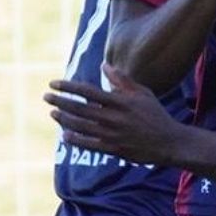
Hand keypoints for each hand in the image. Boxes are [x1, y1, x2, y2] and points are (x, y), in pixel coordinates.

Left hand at [45, 64, 186, 164]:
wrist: (169, 142)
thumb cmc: (155, 115)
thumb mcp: (142, 93)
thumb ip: (122, 80)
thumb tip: (104, 66)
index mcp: (120, 102)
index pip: (88, 92)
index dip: (68, 86)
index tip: (54, 83)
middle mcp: (113, 118)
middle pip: (80, 109)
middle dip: (60, 101)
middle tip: (46, 96)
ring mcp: (112, 135)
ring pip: (81, 127)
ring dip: (64, 120)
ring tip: (53, 112)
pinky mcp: (114, 149)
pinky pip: (89, 144)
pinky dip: (76, 140)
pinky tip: (65, 135)